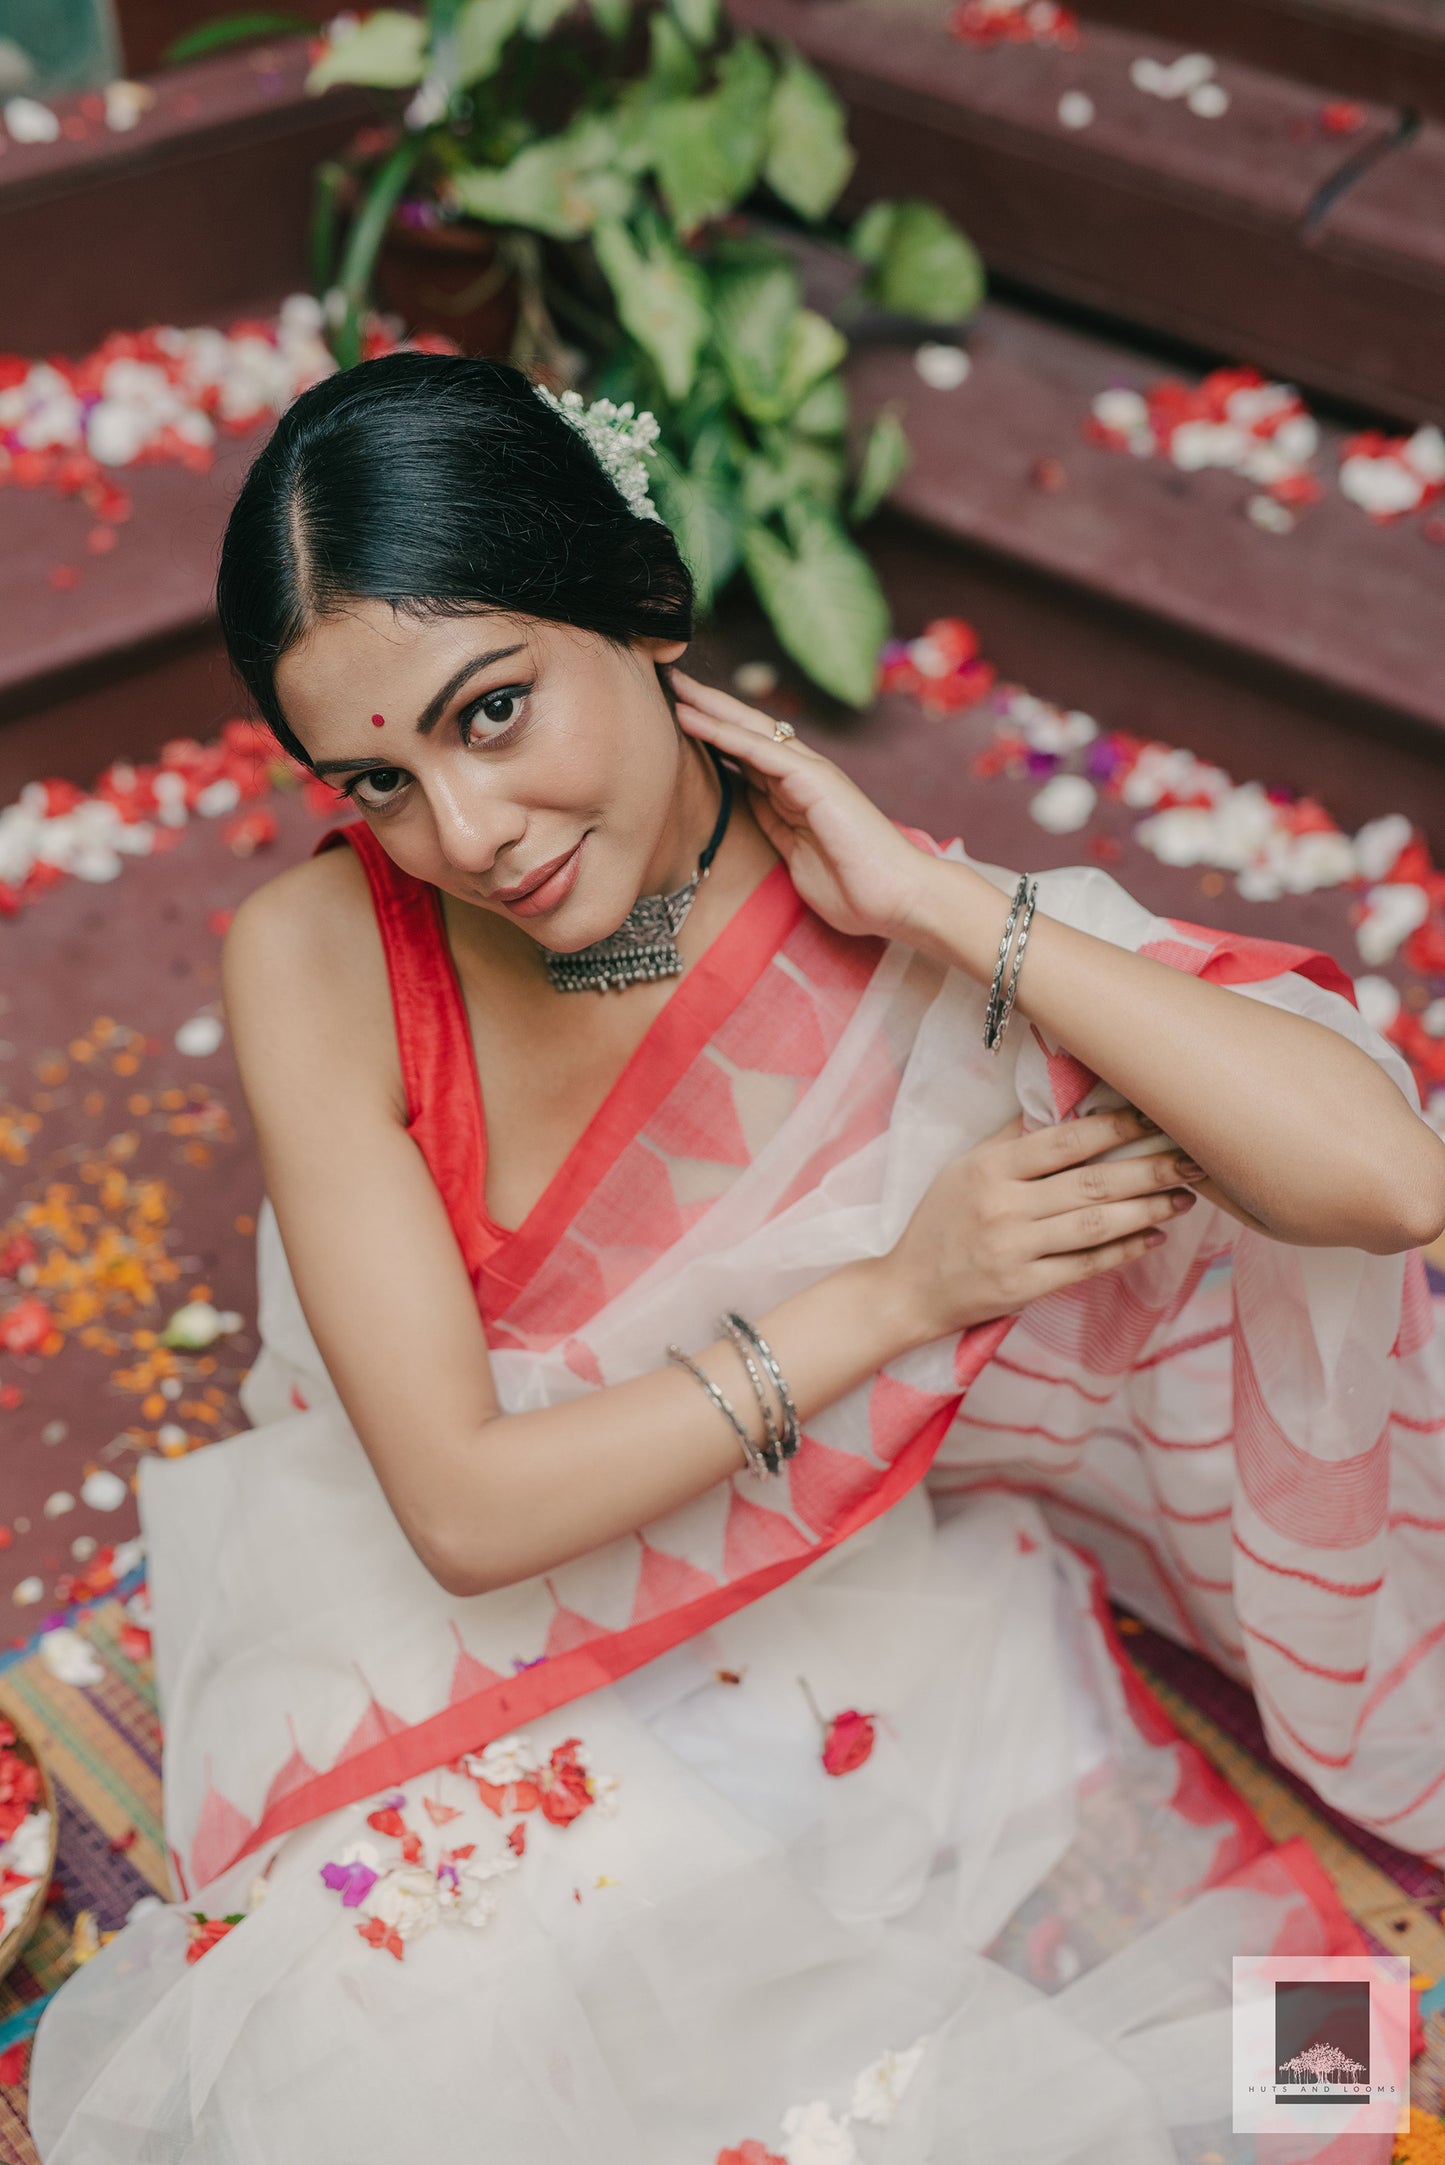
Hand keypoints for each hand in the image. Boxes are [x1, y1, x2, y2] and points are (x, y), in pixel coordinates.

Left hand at [669, 668, 934, 941]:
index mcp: (798, 793)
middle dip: (709, 707)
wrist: (898, 899)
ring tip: (675, 687)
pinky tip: (695, 720)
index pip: (749, 755)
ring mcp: (811, 774)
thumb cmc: (855, 888)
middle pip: (747, 732)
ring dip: (710, 709)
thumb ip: (774, 824)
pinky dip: (725, 733)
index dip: (714, 735)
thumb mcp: (796, 854)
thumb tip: (747, 801)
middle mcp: (803, 775)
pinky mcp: (815, 781)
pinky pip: (761, 751)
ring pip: (750, 732)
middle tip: (672, 683)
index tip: (680, 720)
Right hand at [885, 1106, 1204, 1345]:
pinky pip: (1085, 1266)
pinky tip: (1154, 1236)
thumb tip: (1063, 1105)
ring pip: (1095, 1224)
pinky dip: (1124, 1250)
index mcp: (990, 1169)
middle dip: (1148, 1169)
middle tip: (1191, 1159)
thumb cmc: (940, 1223)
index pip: (1064, 1141)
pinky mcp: (1023, 1287)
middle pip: (1090, 1182)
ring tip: (1184, 1197)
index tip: (1154, 1117)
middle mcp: (1003, 1206)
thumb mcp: (964, 1169)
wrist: (908, 1289)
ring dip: (1147, 1209)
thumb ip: (1012, 1141)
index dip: (1115, 1128)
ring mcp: (1014, 1249)